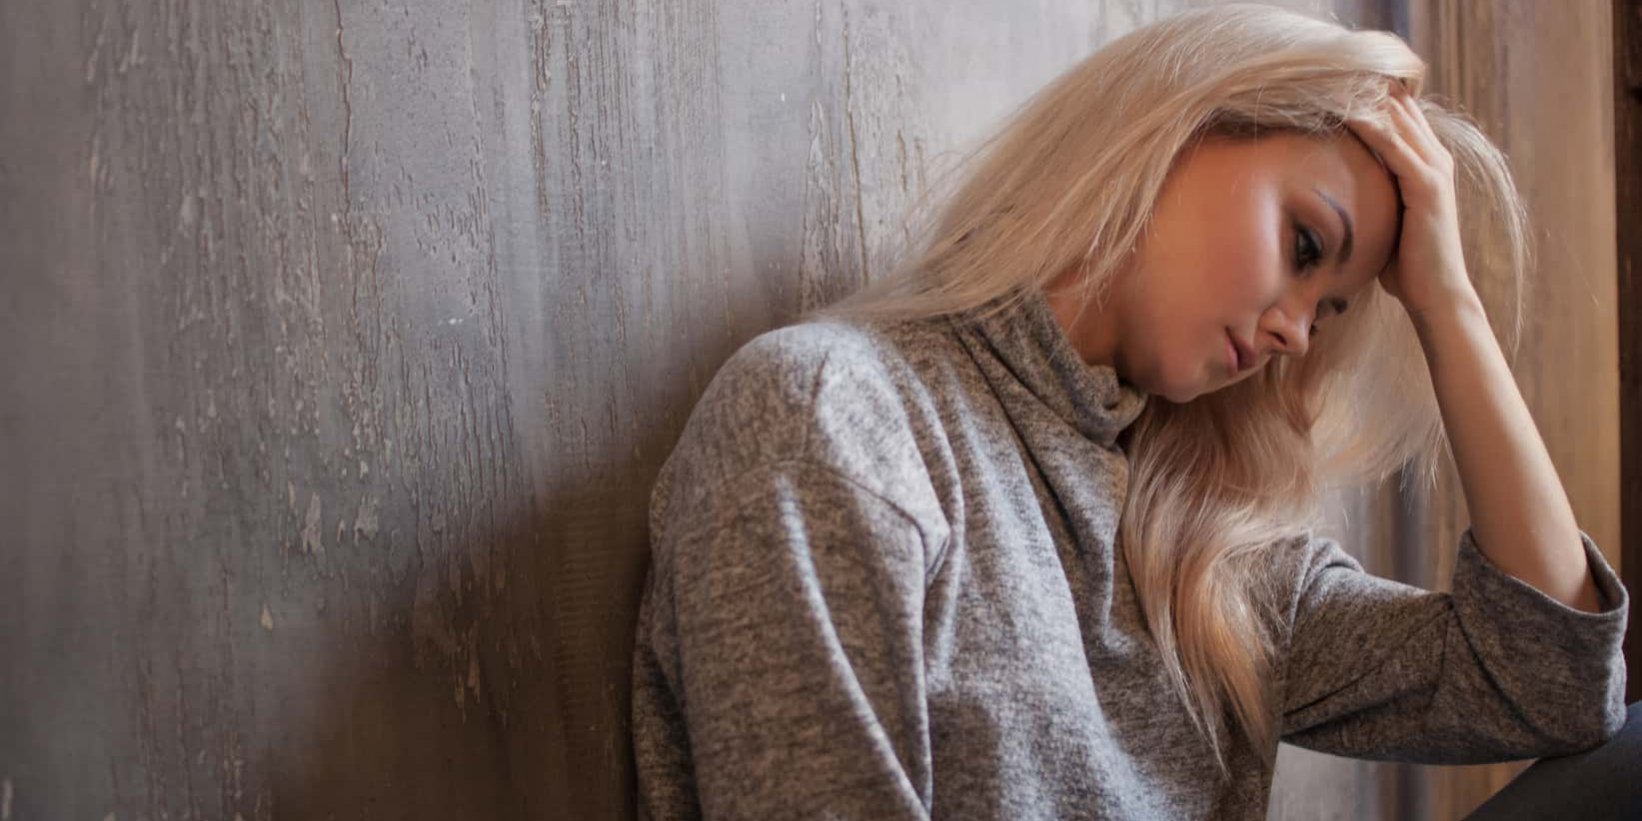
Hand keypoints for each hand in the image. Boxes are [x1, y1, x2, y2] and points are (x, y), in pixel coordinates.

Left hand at [1346, 85, 1479, 318]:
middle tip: (1325, 79)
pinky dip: (1371, 128)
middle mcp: (1435, 159)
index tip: (1332, 88)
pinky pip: (1395, 147)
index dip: (1369, 100)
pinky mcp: (1427, 186)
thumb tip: (1336, 194)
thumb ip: (1373, 197)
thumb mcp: (1386, 219)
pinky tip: (1347, 114)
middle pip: (1399, 109)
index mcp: (1426, 164)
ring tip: (1330, 85)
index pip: (1399, 118)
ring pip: (1397, 121)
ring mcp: (1434, 170)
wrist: (1435, 293)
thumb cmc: (1406, 264)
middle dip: (1364, 92)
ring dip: (1365, 101)